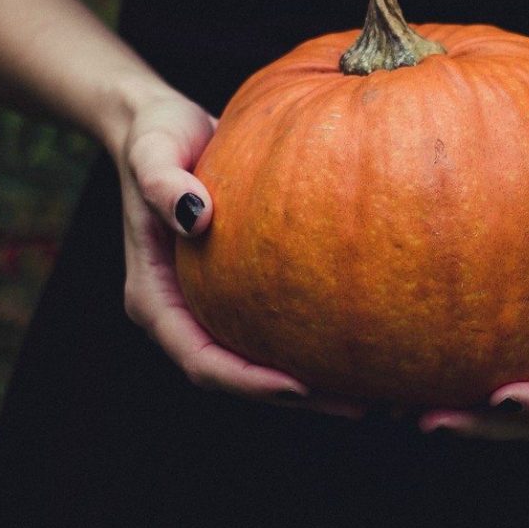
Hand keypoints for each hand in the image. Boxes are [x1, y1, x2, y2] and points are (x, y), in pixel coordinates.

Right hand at [114, 91, 364, 419]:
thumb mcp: (152, 151)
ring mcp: (210, 303)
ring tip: (376, 387)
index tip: (298, 386)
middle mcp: (182, 312)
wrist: (161, 124)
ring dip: (313, 380)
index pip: (201, 360)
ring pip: (260, 359)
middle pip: (237, 375)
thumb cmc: (154, 135)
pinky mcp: (238, 287)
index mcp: (154, 299)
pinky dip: (314, 339)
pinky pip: (277, 325)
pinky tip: (365, 337)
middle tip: (360, 404)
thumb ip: (163, 182)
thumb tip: (196, 216)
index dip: (247, 381)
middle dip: (295, 396)